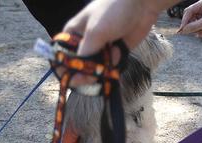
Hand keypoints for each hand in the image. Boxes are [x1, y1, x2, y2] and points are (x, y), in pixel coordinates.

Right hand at [62, 0, 176, 87]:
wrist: (141, 3)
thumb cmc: (113, 10)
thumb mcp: (95, 31)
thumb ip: (86, 53)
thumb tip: (81, 72)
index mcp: (72, 35)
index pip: (61, 57)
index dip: (66, 70)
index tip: (76, 77)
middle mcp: (84, 43)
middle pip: (78, 68)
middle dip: (87, 73)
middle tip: (95, 75)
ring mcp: (100, 49)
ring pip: (96, 70)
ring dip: (104, 68)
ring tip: (112, 53)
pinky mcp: (114, 53)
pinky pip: (110, 68)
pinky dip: (115, 64)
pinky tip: (120, 51)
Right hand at [178, 0, 201, 36]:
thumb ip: (194, 26)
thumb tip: (182, 30)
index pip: (189, 11)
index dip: (185, 21)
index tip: (182, 29)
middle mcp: (200, 8)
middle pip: (188, 17)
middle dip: (189, 25)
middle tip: (187, 33)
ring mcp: (200, 15)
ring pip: (190, 23)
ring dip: (194, 30)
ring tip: (201, 34)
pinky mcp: (201, 21)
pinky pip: (193, 27)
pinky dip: (196, 32)